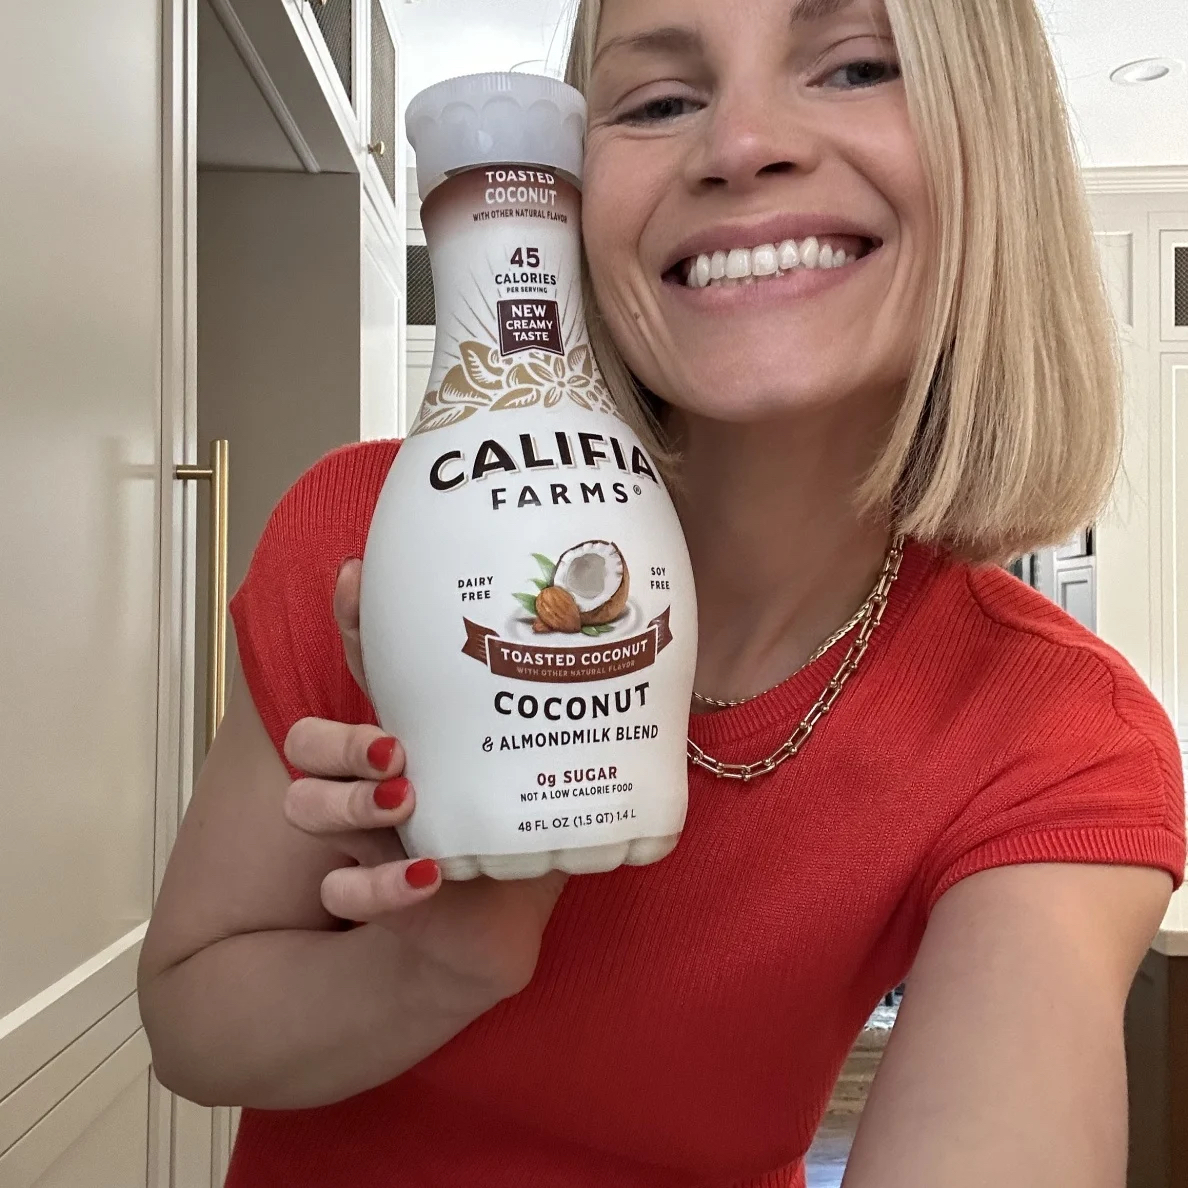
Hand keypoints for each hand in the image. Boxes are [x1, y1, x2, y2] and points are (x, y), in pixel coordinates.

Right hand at [282, 559, 568, 999]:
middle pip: (311, 736)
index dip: (356, 625)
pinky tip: (420, 876)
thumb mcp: (537, 782)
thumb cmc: (517, 847)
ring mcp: (362, 837)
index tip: (357, 578)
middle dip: (340, 733)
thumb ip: (564, 736)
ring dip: (346, 798)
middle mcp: (374, 782)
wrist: (486, 941)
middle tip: (395, 744)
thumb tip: (640, 654)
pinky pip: (347, 885)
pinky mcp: (372, 892)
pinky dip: (378, 885)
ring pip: (304, 800)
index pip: (373, 674)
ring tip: (403, 797)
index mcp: (415, 740)